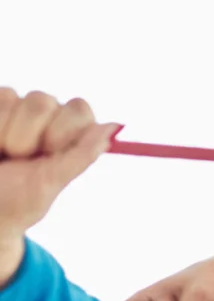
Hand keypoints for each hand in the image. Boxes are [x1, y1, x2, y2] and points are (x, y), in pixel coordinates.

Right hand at [0, 89, 116, 282]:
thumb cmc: (16, 201)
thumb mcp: (50, 183)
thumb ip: (81, 155)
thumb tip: (115, 127)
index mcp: (71, 133)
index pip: (78, 109)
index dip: (61, 131)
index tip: (48, 154)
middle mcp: (48, 116)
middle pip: (42, 100)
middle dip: (27, 136)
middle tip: (21, 159)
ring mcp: (19, 108)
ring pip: (15, 99)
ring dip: (6, 136)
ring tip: (4, 155)